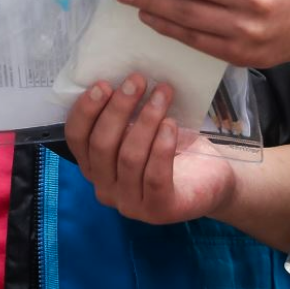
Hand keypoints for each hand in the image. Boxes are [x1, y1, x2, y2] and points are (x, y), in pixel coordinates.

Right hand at [66, 73, 236, 225]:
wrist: (212, 180)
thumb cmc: (173, 148)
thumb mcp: (142, 129)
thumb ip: (126, 115)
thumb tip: (123, 78)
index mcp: (94, 167)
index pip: (76, 139)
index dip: (86, 111)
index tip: (104, 84)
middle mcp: (106, 189)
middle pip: (102, 145)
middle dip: (118, 108)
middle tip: (137, 80)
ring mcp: (131, 204)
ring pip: (129, 158)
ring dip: (146, 120)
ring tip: (162, 95)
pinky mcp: (159, 210)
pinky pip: (155, 176)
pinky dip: (162, 147)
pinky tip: (171, 125)